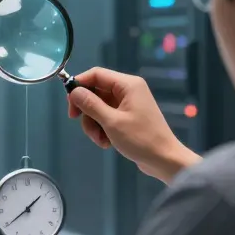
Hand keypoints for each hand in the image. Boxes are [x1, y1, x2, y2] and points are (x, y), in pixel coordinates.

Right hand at [67, 67, 200, 182]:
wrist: (165, 160)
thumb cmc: (141, 139)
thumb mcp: (112, 122)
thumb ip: (91, 105)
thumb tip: (74, 91)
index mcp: (128, 85)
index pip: (96, 74)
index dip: (79, 86)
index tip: (70, 104)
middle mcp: (128, 90)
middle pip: (96, 92)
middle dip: (87, 111)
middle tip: (79, 123)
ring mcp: (128, 104)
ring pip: (99, 107)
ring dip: (94, 124)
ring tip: (100, 140)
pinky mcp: (128, 117)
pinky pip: (107, 117)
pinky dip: (103, 129)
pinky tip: (107, 143)